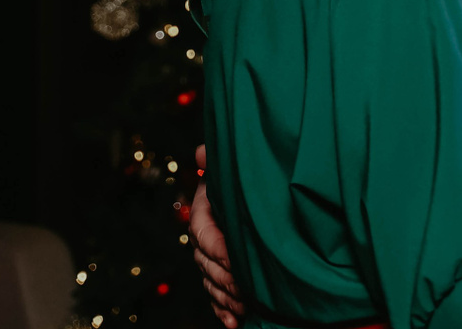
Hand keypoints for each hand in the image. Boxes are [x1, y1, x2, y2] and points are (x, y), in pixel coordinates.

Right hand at [190, 146, 243, 326]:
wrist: (261, 198)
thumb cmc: (250, 181)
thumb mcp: (236, 171)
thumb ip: (219, 163)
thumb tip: (201, 149)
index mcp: (207, 211)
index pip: (203, 232)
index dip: (217, 247)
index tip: (234, 258)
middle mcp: (205, 237)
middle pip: (206, 263)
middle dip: (225, 278)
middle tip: (245, 290)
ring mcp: (210, 259)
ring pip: (211, 282)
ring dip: (225, 298)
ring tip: (244, 308)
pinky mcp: (221, 277)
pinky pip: (216, 298)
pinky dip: (224, 311)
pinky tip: (236, 322)